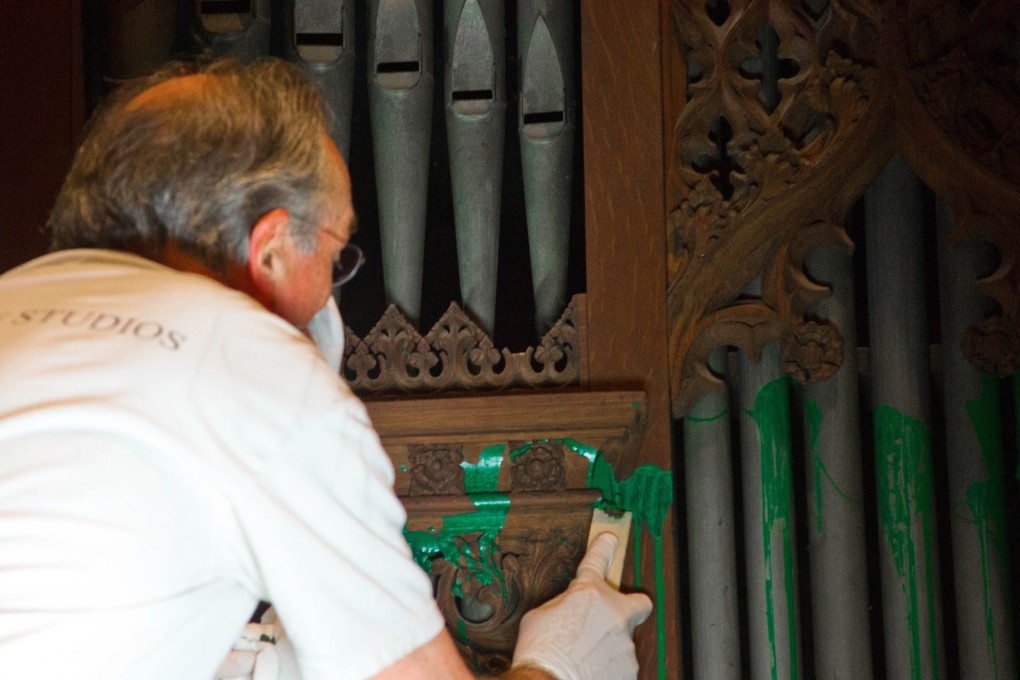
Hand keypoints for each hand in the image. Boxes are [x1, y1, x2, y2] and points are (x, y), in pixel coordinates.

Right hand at [510, 533, 652, 679]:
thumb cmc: (540, 653)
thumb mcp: (539, 617)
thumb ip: (562, 605)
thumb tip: (569, 608)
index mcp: (589, 594)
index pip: (597, 561)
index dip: (604, 548)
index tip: (610, 540)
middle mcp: (614, 614)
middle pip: (635, 604)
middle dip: (629, 608)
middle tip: (613, 619)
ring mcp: (625, 643)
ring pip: (623, 640)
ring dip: (608, 646)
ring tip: (583, 658)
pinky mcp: (630, 669)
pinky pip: (621, 664)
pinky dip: (608, 668)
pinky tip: (589, 672)